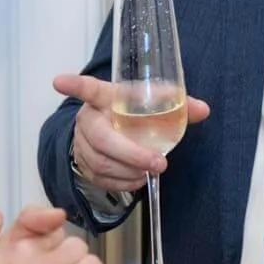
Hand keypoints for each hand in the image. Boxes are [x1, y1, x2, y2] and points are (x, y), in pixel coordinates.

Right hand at [53, 73, 210, 190]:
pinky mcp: (82, 164)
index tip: (59, 81)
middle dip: (131, 154)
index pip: (88, 89)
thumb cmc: (132, 114)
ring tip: (150, 172)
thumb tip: (203, 110)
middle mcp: (88, 119)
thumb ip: (177, 105)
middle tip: (158, 163)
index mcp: (104, 98)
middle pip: (101, 139)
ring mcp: (81, 143)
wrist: (111, 132)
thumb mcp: (152, 104)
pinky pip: (99, 177)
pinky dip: (121, 182)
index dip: (74, 85)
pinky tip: (137, 179)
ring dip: (129, 171)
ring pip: (100, 162)